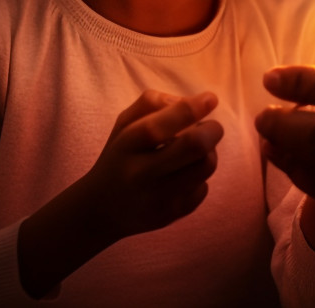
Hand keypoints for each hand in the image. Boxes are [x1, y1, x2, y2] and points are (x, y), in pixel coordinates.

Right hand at [81, 88, 224, 242]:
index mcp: (127, 145)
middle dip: (213, 130)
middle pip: (195, 146)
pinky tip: (184, 173)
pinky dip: (200, 175)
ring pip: (206, 166)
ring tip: (196, 149)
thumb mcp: (124, 123)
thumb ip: (152, 102)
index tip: (210, 99)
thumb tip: (192, 102)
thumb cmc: (120, 155)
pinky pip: (203, 187)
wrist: (101, 209)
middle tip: (211, 126)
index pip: (163, 125)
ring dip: (209, 151)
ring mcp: (157, 198)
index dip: (193, 108)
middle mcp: (140, 174)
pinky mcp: (171, 215)